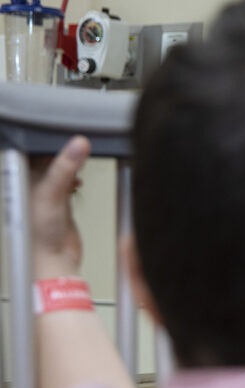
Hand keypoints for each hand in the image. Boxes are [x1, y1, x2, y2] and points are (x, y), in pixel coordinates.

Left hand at [30, 136, 89, 279]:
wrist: (54, 259)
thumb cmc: (40, 233)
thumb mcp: (52, 193)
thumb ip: (65, 167)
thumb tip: (79, 143)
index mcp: (22, 178)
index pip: (32, 149)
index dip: (46, 138)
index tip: (64, 128)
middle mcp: (32, 183)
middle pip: (46, 157)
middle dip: (62, 149)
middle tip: (76, 140)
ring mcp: (46, 193)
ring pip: (58, 168)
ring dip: (69, 163)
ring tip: (80, 155)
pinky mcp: (61, 202)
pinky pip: (67, 182)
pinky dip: (75, 177)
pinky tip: (79, 179)